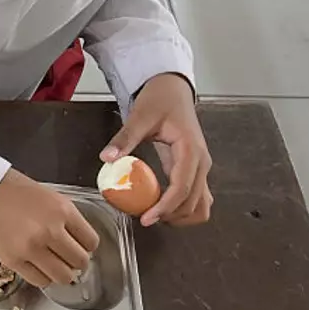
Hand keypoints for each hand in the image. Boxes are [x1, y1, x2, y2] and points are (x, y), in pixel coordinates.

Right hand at [0, 169, 100, 287]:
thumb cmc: (11, 189)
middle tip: (65, 256)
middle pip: (80, 261)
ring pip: (63, 276)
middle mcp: (51, 231)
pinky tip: (36, 266)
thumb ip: (65, 218)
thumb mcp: (48, 196)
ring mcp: (32, 248)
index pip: (91, 241)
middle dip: (75, 261)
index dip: (86, 246)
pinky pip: (40, 281)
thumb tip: (77, 242)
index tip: (78, 246)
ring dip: (61, 273)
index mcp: (63, 210)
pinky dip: (42, 277)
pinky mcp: (14, 261)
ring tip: (51, 264)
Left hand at [101, 72, 211, 226]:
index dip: (166, 207)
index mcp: (190, 150)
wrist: (173, 91)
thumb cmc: (159, 101)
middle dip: (171, 215)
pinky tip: (163, 208)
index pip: (183, 187)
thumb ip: (124, 138)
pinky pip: (198, 197)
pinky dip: (184, 208)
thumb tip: (107, 158)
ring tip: (154, 216)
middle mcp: (202, 162)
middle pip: (194, 201)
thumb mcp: (139, 117)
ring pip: (201, 204)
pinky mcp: (196, 169)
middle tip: (144, 219)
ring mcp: (201, 167)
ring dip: (182, 216)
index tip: (147, 218)